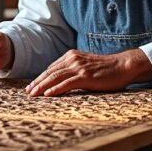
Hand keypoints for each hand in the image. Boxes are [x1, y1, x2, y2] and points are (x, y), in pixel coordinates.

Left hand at [26, 48, 151, 96]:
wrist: (122, 66)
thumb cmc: (105, 68)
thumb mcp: (85, 65)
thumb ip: (72, 69)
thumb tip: (58, 79)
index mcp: (71, 56)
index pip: (51, 68)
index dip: (40, 78)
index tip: (32, 86)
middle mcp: (72, 59)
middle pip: (50, 72)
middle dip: (37, 82)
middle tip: (28, 92)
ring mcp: (79, 67)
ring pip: (55, 77)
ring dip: (42, 87)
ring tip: (33, 95)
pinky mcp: (85, 76)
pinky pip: (67, 83)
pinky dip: (56, 89)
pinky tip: (48, 95)